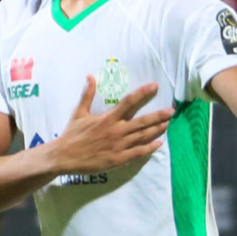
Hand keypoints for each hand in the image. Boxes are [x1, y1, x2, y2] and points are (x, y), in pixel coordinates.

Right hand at [51, 77, 172, 174]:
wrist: (64, 156)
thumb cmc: (72, 134)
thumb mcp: (79, 112)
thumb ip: (88, 95)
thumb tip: (90, 76)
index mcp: (108, 118)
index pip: (129, 102)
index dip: (143, 93)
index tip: (155, 86)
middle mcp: (116, 130)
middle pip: (142, 121)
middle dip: (158, 115)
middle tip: (172, 110)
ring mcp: (118, 146)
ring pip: (143, 136)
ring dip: (157, 129)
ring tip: (168, 123)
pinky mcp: (118, 159)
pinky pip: (138, 153)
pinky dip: (150, 148)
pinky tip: (160, 143)